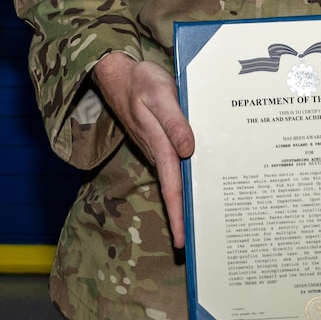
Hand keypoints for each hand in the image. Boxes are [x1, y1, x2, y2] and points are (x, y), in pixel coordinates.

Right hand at [91, 50, 195, 247]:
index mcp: (160, 145)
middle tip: (196, 246)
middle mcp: (159, 151)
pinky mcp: (162, 140)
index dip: (177, 213)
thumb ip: (175, 121)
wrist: (118, 73)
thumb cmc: (141, 82)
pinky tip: (199, 185)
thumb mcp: (160, 94)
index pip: (172, 186)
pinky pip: (176, 165)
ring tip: (202, 225)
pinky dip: (186, 179)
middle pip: (174, 190)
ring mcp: (159, 147)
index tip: (182, 240)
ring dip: (185, 201)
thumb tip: (187, 149)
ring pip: (175, 179)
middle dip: (182, 218)